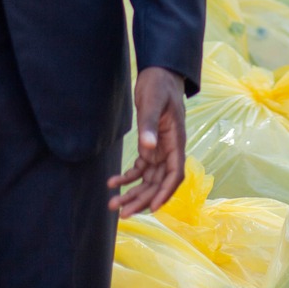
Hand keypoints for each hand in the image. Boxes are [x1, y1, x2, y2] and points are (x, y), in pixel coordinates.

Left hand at [108, 67, 185, 216]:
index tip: (151, 208)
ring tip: (113, 204)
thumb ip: (149, 125)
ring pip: (148, 180)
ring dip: (133, 193)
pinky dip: (127, 177)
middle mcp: (169, 150)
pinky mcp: (149, 147)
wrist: (158, 74)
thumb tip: (147, 148)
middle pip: (158, 183)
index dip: (165, 193)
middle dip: (142, 199)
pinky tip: (112, 182)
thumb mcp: (153, 102)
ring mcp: (159, 150)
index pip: (175, 174)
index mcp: (176, 142)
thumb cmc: (159, 86)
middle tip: (122, 213)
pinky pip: (140, 169)